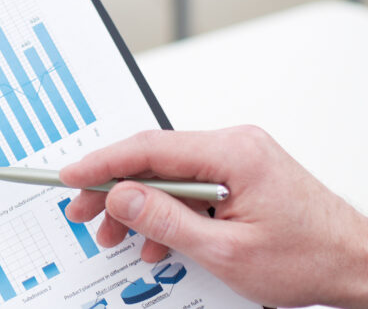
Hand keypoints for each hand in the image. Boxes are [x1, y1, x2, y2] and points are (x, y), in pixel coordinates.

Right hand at [60, 126, 367, 308]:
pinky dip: (167, 211)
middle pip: (154, 159)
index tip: (71, 176)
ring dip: (139, 206)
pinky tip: (155, 239)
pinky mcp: (240, 174)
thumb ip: (167, 221)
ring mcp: (238, 158)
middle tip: (83, 212)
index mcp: (233, 153)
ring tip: (116, 235)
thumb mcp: (227, 251)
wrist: (357, 265)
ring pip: (168, 175)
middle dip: (114, 189)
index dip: (102, 163)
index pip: (149, 149)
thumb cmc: (311, 258)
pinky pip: (189, 185)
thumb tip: (122, 196)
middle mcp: (235, 145)